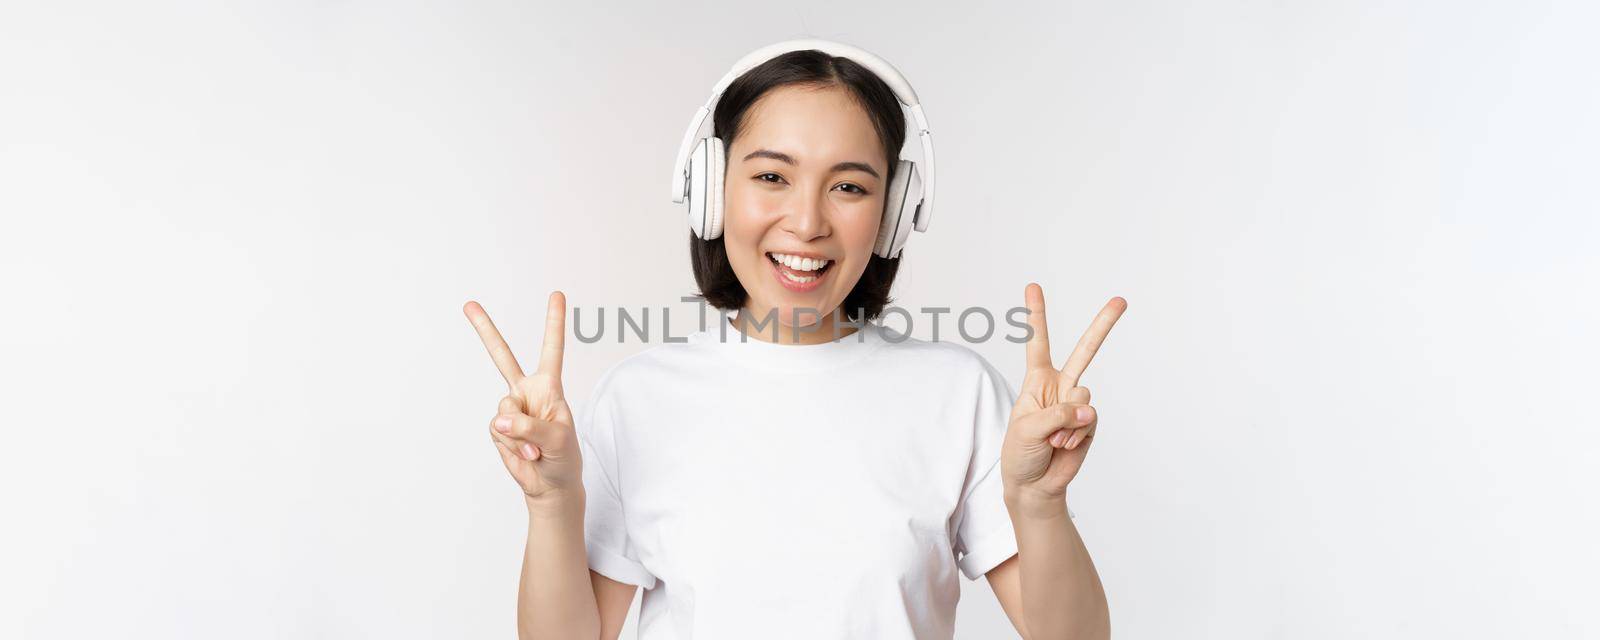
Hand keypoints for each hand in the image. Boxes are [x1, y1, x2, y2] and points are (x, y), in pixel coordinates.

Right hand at [464, 292, 580, 502]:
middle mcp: (527, 392)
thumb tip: (501, 420)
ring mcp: (511, 410)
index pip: (552, 349)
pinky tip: (526, 454)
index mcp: (549, 387)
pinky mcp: (499, 429)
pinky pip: (499, 431)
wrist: (550, 484)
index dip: (554, 323)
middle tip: (468, 304)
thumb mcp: (560, 440)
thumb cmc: (564, 457)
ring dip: (520, 435)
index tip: (557, 294)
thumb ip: (532, 427)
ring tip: (537, 448)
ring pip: (504, 410)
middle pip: (502, 356)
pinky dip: (513, 445)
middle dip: (484, 330)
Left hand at [1001, 283, 1126, 502]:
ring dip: (1067, 422)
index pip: (1037, 343)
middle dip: (1103, 325)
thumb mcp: (1026, 429)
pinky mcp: (1090, 423)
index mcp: (1037, 381)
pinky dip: (1075, 435)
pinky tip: (1064, 446)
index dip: (1036, 315)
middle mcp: (1060, 387)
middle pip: (1085, 351)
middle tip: (1121, 300)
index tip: (1033, 286)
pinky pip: (1089, 420)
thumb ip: (1057, 414)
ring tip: (1053, 439)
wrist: (1034, 485)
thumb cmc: (1020, 453)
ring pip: (1084, 395)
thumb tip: (1089, 409)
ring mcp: (1077, 404)